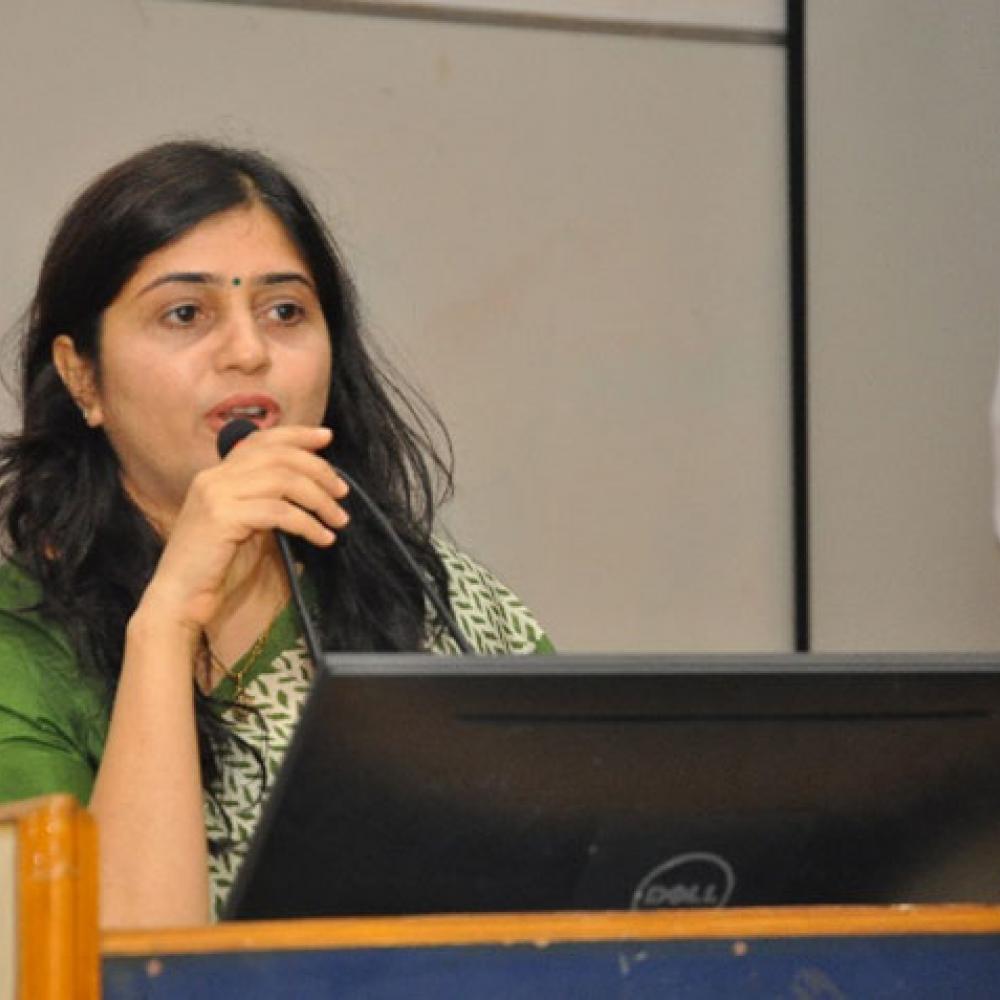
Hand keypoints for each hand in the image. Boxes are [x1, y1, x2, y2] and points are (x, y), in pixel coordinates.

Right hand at [138, 425, 348, 632]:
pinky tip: (323, 538)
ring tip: (339, 520)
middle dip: (318, 470)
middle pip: (279, 456)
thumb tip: (312, 489)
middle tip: (343, 492)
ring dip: (319, 500)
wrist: (179, 598)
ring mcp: (216, 495)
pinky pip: (279, 512)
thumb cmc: (216, 567)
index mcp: (217, 475)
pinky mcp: (222, 517)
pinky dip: (308, 524)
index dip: (297, 435)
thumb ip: (267, 501)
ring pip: (283, 481)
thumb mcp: (246, 525)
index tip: (327, 437)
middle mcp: (214, 477)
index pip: (261, 441)